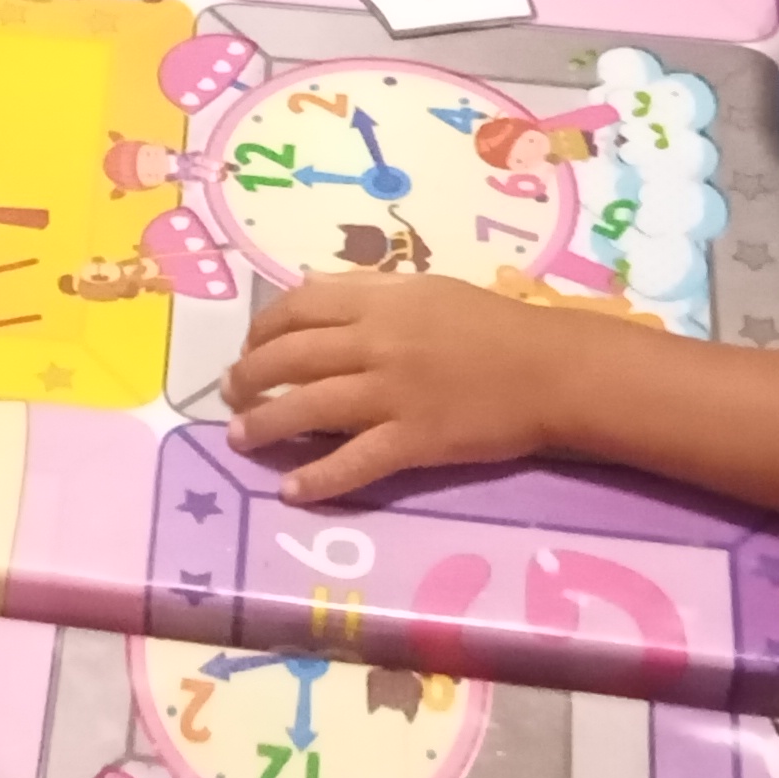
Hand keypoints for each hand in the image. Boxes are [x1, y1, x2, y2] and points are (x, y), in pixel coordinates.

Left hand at [222, 272, 584, 502]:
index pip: (297, 308)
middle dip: (250, 377)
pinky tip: (292, 492)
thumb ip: (363, 287)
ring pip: (310, 409)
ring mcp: (392, 394)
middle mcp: (375, 343)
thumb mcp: (424, 288)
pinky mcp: (413, 440)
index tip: (247, 346)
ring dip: (266, 425)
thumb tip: (307, 285)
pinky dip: (318, 478)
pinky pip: (355, 462)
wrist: (548, 370)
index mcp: (377, 301)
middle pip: (291, 358)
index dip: (261, 329)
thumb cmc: (490, 324)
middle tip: (230, 395)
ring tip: (240, 439)